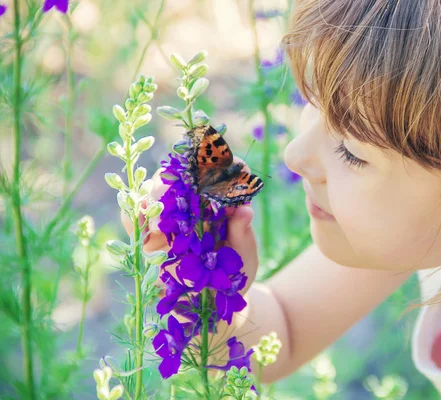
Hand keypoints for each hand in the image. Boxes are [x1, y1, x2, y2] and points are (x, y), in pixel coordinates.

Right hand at [120, 169, 259, 292]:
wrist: (213, 303)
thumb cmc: (234, 274)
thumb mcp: (244, 255)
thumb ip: (242, 234)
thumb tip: (245, 211)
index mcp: (221, 199)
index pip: (217, 169)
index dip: (215, 161)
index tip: (211, 167)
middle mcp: (193, 200)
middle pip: (178, 175)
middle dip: (173, 181)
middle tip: (172, 199)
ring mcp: (170, 215)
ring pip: (152, 191)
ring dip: (150, 198)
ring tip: (157, 221)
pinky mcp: (150, 233)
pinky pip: (133, 217)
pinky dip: (132, 215)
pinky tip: (143, 229)